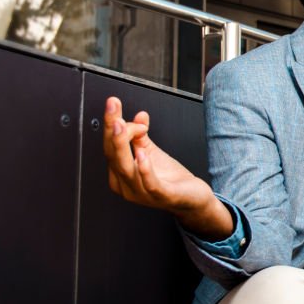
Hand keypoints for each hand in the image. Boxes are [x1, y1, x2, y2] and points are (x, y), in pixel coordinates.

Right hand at [103, 97, 233, 237]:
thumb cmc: (170, 179)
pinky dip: (144, 169)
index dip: (111, 124)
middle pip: (113, 156)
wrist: (193, 199)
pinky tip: (142, 154)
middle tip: (113, 107)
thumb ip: (141, 136)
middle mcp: (126, 186)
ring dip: (122, 146)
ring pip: (126, 169)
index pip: (110, 147)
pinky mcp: (162, 196)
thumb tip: (139, 116)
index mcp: (120, 175)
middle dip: (112, 130)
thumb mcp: (152, 153)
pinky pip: (150, 184)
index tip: (113, 103)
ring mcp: (142, 194)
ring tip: (122, 126)